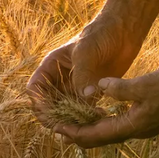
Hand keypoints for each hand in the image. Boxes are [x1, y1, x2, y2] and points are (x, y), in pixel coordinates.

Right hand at [27, 17, 141, 124]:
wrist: (123, 31)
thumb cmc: (100, 34)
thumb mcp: (87, 51)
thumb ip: (82, 74)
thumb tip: (84, 98)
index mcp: (51, 66)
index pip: (35, 89)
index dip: (38, 103)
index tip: (50, 114)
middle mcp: (60, 79)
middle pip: (47, 105)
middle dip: (55, 117)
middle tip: (68, 126)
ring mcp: (75, 87)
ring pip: (65, 111)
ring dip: (72, 120)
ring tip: (86, 122)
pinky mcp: (90, 93)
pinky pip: (83, 111)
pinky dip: (88, 117)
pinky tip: (100, 115)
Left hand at [54, 66, 158, 148]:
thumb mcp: (145, 84)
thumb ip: (120, 88)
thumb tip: (99, 87)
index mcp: (134, 125)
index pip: (98, 135)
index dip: (76, 133)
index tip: (58, 130)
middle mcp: (137, 130)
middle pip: (102, 138)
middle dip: (80, 134)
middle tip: (59, 130)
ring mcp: (143, 126)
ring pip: (111, 132)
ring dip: (92, 128)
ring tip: (73, 123)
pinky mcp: (147, 118)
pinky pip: (120, 124)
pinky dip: (105, 121)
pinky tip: (100, 113)